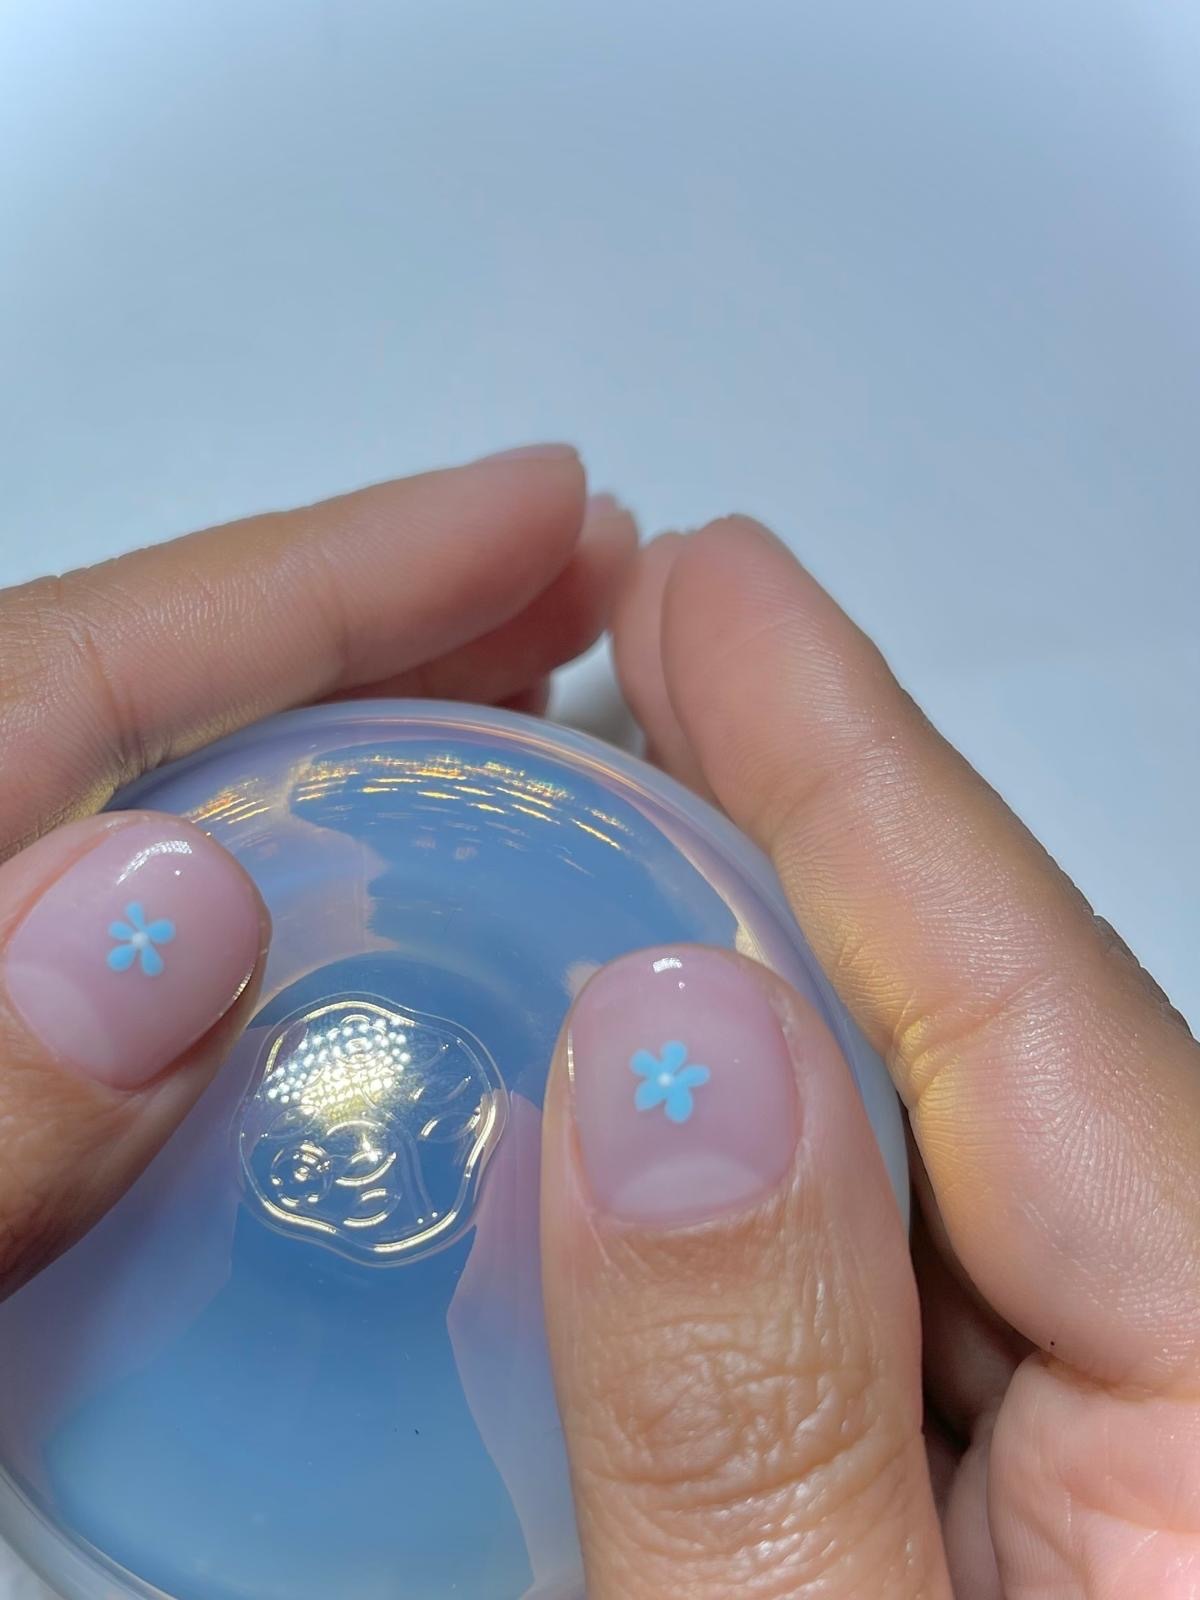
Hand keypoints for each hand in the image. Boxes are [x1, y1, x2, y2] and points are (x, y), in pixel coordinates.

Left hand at [0, 445, 633, 1293]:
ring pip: (183, 792)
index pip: (115, 655)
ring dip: (369, 722)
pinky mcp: (19, 1058)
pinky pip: (173, 928)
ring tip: (533, 688)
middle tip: (584, 579)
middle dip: (398, 611)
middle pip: (167, 686)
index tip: (549, 506)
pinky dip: (299, 871)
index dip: (359, 562)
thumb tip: (171, 915)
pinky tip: (390, 895)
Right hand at [539, 517, 1199, 1596]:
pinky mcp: (1044, 1485)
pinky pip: (886, 1259)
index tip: (713, 584)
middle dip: (785, 829)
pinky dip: (751, 1161)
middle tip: (637, 644)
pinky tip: (641, 1093)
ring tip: (597, 827)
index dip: (853, 767)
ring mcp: (1119, 1438)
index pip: (1039, 1009)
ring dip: (747, 980)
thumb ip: (748, 1415)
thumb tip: (668, 1056)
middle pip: (981, 1030)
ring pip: (918, 1130)